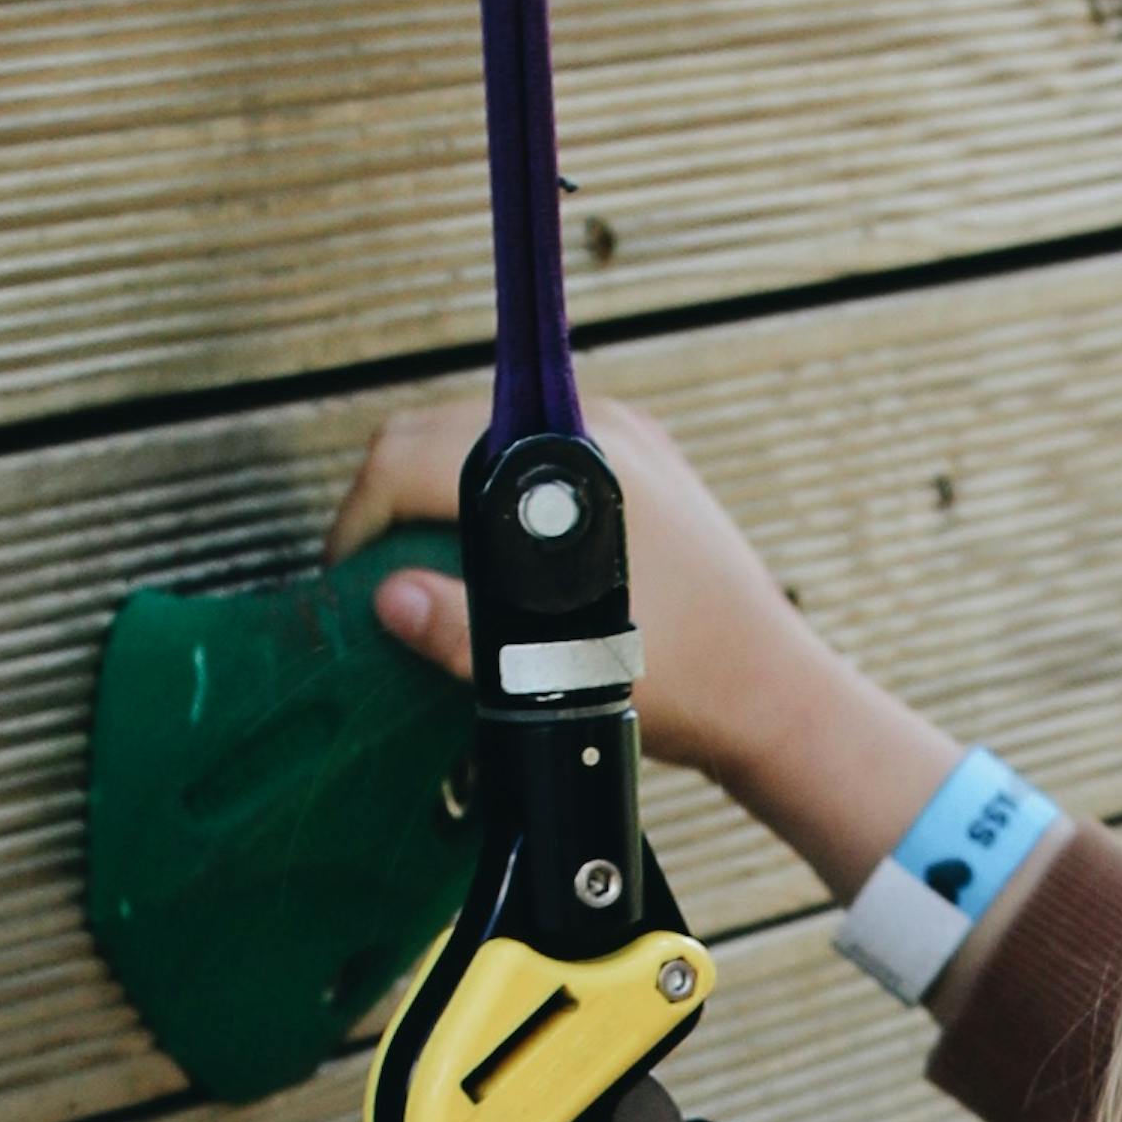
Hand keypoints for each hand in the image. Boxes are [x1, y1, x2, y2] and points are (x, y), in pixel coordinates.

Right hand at [330, 373, 954, 895]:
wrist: (772, 691)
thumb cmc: (686, 682)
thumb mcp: (555, 668)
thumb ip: (464, 633)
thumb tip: (388, 601)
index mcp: (565, 464)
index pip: (418, 451)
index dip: (364, 511)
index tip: (350, 571)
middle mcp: (591, 429)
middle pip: (443, 432)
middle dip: (393, 498)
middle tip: (376, 570)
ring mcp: (617, 438)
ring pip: (484, 438)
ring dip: (440, 491)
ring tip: (426, 564)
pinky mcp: (636, 461)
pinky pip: (534, 456)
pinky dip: (494, 492)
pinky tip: (490, 553)